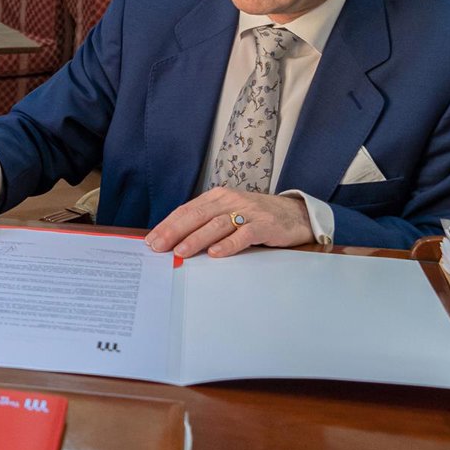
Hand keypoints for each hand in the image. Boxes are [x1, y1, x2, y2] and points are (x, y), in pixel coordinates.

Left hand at [145, 190, 313, 258]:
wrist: (297, 214)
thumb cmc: (257, 217)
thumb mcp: (230, 214)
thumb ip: (207, 223)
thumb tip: (175, 241)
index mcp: (218, 197)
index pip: (187, 209)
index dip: (168, 224)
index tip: (152, 239)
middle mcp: (230, 200)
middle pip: (197, 215)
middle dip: (175, 231)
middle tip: (158, 247)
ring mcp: (249, 212)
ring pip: (217, 224)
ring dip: (197, 239)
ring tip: (181, 252)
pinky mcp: (265, 225)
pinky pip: (245, 234)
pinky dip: (229, 244)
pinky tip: (216, 253)